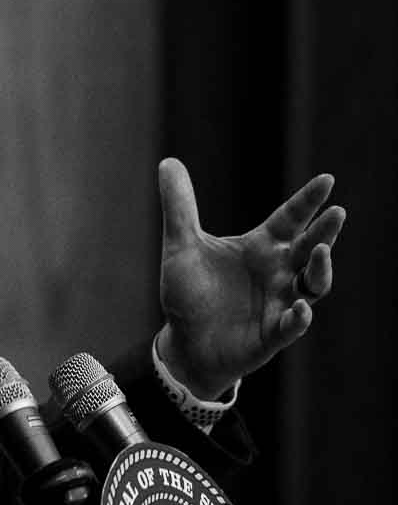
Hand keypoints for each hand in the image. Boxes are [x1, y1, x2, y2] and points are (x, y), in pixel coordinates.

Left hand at [155, 157, 345, 398]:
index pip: (290, 219)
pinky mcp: (272, 334)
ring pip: (313, 285)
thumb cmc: (189, 294)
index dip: (308, 201)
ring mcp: (280, 303)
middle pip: (309, 247)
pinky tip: (299, 308)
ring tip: (319, 250)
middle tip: (337, 212)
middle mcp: (278, 273)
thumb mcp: (180, 247)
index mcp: (261, 248)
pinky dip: (298, 317)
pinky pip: (292, 325)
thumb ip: (179, 207)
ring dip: (320, 269)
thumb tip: (168, 161)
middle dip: (324, 231)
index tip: (327, 179)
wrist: (184, 343)